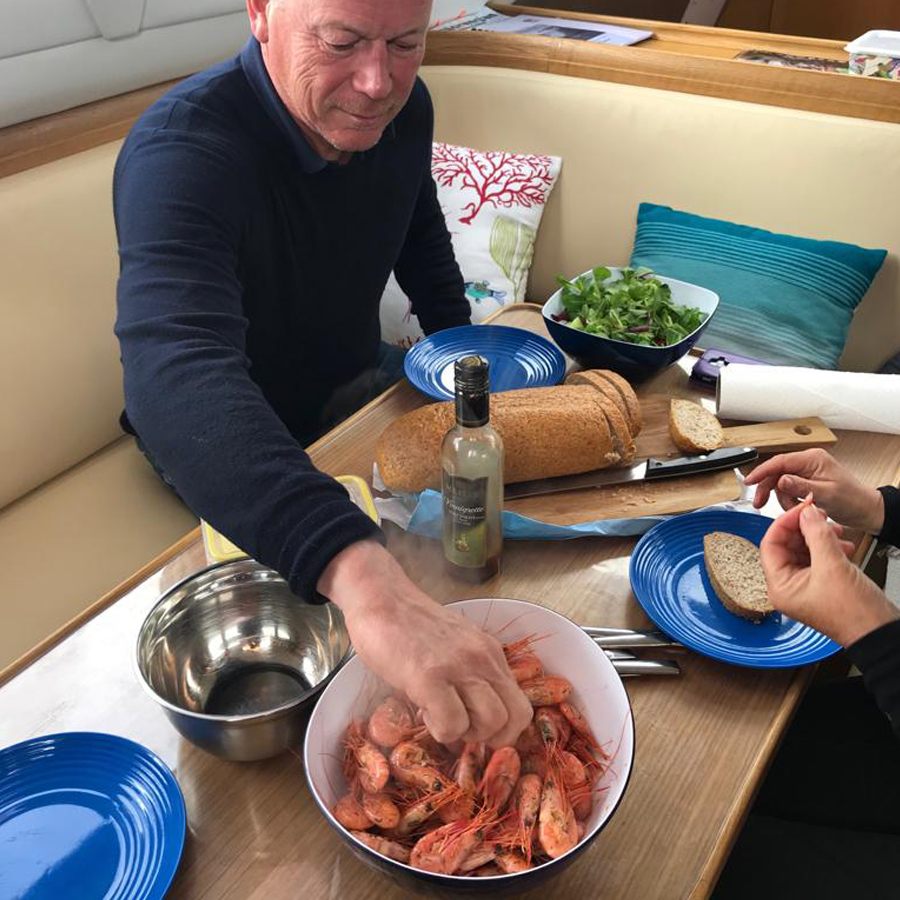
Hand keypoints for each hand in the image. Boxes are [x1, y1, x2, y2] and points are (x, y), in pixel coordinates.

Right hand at [317, 540, 532, 747]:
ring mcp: (459, 666)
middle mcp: (483, 658)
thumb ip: (469, 678)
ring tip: (438, 714)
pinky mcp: (429, 676)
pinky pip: (452, 724)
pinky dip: (438, 729)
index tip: (473, 724)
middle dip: (487, 735)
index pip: (522, 707)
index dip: (501, 728)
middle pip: (516, 719)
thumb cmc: (409, 626)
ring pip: (491, 724)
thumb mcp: (454, 648)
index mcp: (491, 653)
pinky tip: (421, 708)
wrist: (380, 598)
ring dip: (463, 732)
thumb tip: (470, 726)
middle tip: (456, 723)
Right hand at [745, 448, 884, 532]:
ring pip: (781, 483)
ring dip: (783, 499)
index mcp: (813, 459)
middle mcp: (808, 463)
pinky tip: (797, 508)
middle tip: (759, 503)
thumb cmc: (852, 499)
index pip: (780, 462)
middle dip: (768, 489)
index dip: (762, 471)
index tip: (749, 481)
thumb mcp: (826, 494)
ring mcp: (806, 472)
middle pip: (777, 472)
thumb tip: (780, 480)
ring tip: (794, 509)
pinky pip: (788, 490)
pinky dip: (789, 501)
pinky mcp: (806, 482)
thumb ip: (801, 486)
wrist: (866, 510)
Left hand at [760, 498, 898, 646]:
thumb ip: (816, 534)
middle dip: (804, 528)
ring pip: (804, 550)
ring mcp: (805, 586)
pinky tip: (844, 545)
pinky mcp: (822, 584)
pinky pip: (818, 558)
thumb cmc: (855, 613)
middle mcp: (788, 587)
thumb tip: (806, 512)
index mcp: (780, 586)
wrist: (880, 633)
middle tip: (820, 515)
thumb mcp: (833, 566)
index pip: (770, 544)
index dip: (785, 523)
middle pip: (786, 545)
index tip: (802, 509)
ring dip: (819, 536)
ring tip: (836, 531)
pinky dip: (829, 547)